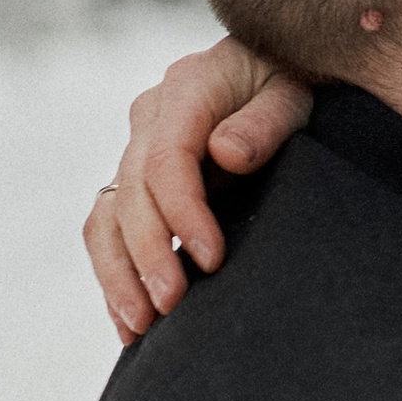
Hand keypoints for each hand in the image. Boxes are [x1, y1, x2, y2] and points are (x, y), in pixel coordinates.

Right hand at [85, 38, 309, 340]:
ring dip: (118, 275)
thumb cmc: (295, 81)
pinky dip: (115, 275)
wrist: (277, 73)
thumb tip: (225, 154)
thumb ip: (266, 121)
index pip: (167, 158)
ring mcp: (138, 150)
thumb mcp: (295, 91)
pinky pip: (109, 230)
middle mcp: (150, 118)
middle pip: (131, 193)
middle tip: (172, 304)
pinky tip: (128, 323)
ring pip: (106, 217)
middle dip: (147, 254)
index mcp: (187, 89)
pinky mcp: (137, 182)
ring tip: (141, 327)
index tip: (212, 258)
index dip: (183, 212)